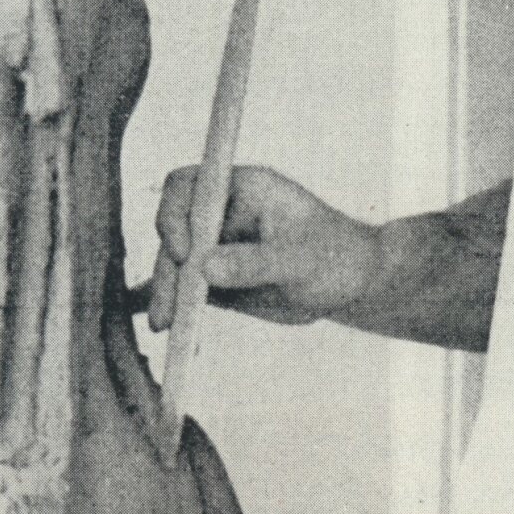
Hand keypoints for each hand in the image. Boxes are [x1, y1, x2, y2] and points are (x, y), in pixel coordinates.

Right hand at [147, 164, 380, 330]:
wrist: (351, 282)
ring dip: (165, 294)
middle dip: (167, 271)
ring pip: (175, 265)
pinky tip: (161, 326)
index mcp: (241, 189)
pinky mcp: (215, 276)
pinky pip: (184, 288)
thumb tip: (204, 267)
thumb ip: (256, 262)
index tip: (184, 253)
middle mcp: (221, 213)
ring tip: (165, 326)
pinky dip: (173, 305)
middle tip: (166, 312)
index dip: (174, 214)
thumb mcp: (301, 260)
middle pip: (174, 233)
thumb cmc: (336, 255)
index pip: (187, 187)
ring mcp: (216, 245)